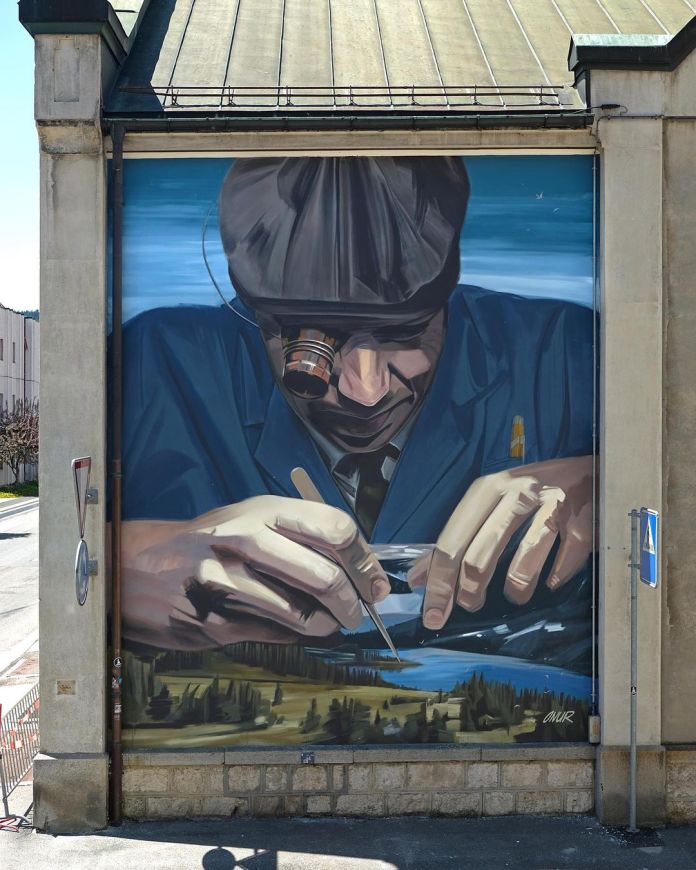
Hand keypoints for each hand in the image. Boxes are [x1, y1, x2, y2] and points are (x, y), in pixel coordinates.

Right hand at [122, 496, 389, 649]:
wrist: (141, 564)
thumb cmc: (213, 541)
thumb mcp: (252, 519)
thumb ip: (301, 536)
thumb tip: (362, 573)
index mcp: (263, 509)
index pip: (336, 528)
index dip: (364, 562)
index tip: (375, 584)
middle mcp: (245, 538)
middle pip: (325, 575)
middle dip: (353, 602)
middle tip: (358, 613)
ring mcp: (226, 580)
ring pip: (302, 614)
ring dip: (327, 626)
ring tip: (329, 624)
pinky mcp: (212, 619)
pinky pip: (274, 635)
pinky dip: (295, 637)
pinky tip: (295, 629)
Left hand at [408, 456, 592, 628]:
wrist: (593, 472)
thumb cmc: (532, 493)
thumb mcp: (489, 505)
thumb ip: (455, 539)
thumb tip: (417, 578)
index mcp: (488, 488)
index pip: (451, 541)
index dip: (439, 583)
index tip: (433, 616)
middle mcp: (517, 492)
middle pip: (480, 553)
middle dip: (471, 591)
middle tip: (472, 606)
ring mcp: (552, 505)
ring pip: (522, 562)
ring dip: (516, 589)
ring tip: (515, 595)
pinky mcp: (583, 522)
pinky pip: (562, 565)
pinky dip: (555, 579)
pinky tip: (551, 581)